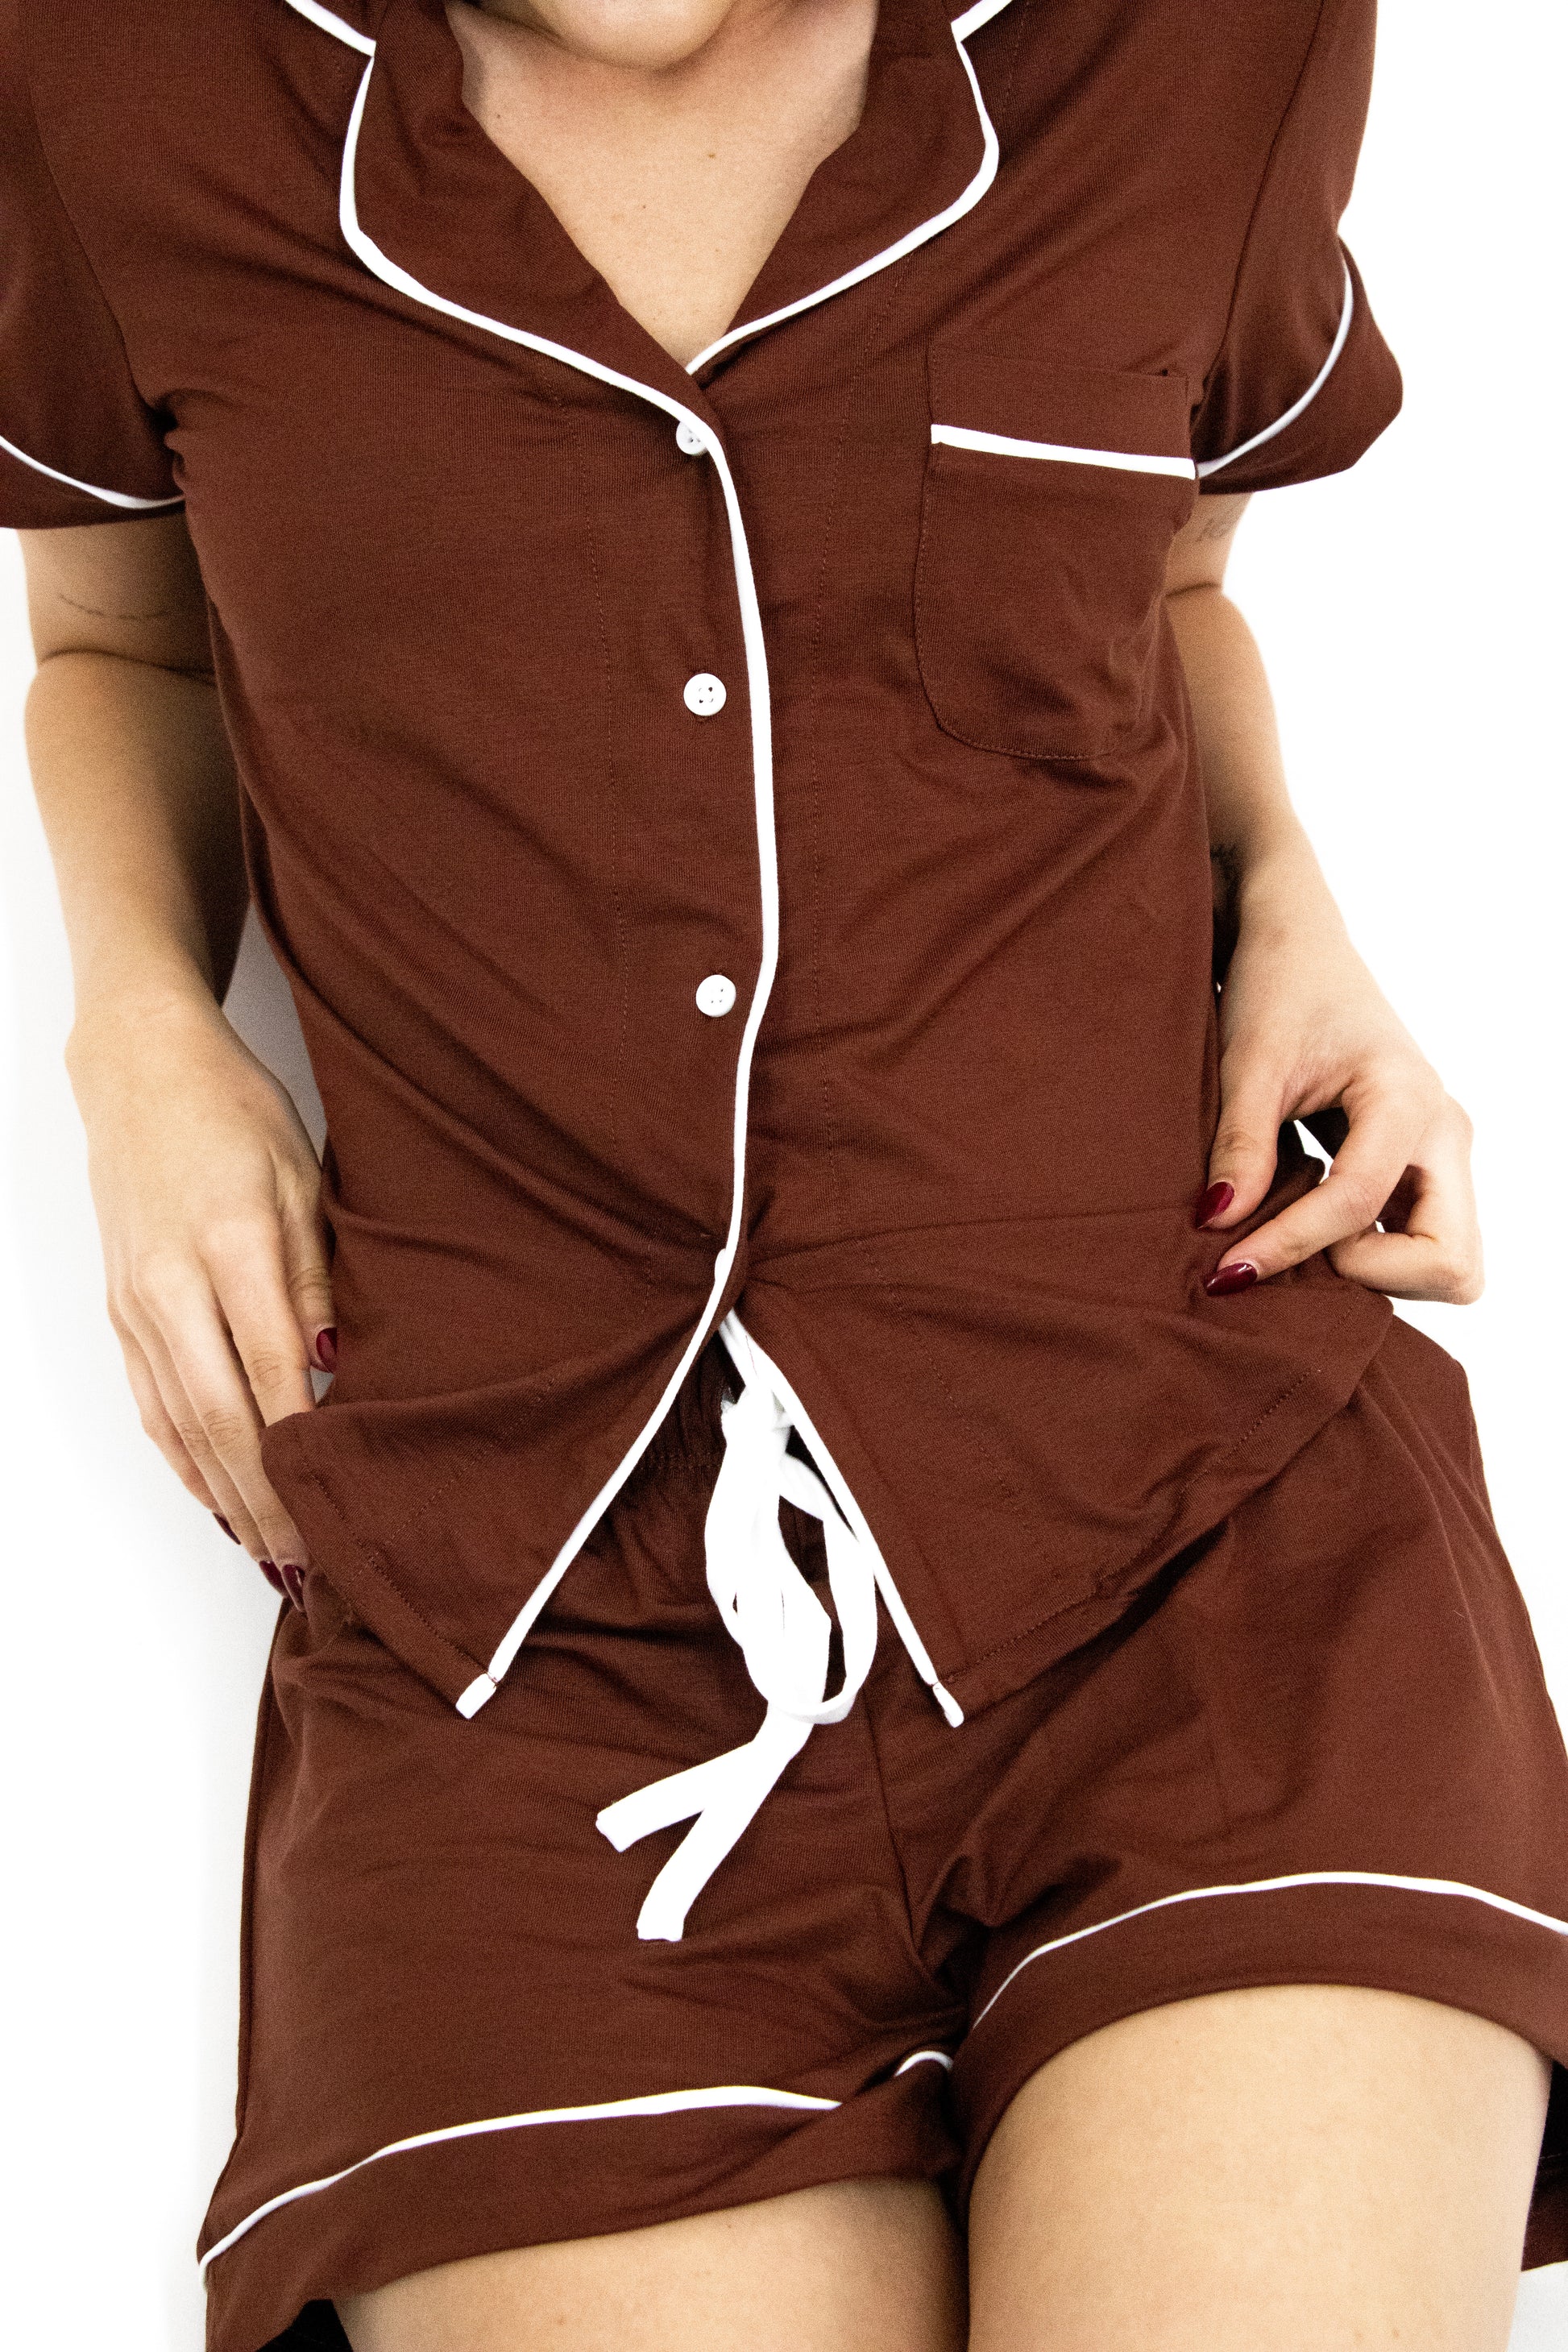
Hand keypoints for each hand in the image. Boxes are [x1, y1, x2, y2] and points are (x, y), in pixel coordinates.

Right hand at [67, 990, 332, 1591]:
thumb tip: (337, 1370)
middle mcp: (170, 1288)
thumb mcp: (301, 1178)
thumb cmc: (233, 1113)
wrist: (139, 1071)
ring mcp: (136, 1306)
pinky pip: (152, 1406)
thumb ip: (320, 1277)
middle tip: (313, 1566)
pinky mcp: (119, 1313)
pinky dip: (185, 1461)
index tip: (341, 1511)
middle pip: (223, 1421)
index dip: (304, 1456)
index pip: (272, 1377)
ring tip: (274, 1556)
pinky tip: (216, 1500)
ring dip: (227, 1498)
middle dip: (269, 1503)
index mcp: (229, 1246)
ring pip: (182, 1427)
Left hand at [1199, 847, 1482, 1303]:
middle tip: (1291, 1253)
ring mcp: (1439, 1152)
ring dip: (1374, 1274)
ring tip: (1288, 1240)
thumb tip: (1219, 1223)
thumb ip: (1240, 1143)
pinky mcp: (1418, 1164)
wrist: (1299, 943)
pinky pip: (1416, 1242)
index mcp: (1406, 1098)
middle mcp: (1443, 1132)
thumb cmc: (1280, 984)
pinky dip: (1367, 1256)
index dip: (1289, 1246)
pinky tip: (1299, 1230)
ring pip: (1445, 1263)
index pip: (1356, 1204)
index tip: (1225, 1269)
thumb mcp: (1250, 1059)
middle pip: (1452, 1264)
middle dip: (1373, 1279)